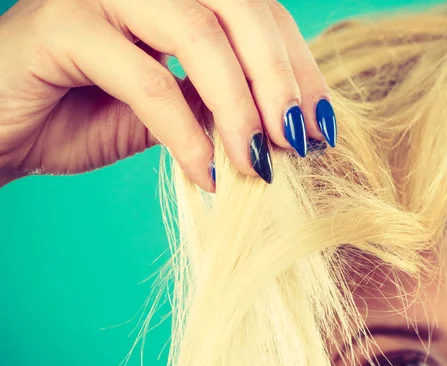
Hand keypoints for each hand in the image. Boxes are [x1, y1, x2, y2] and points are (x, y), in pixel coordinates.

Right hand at [0, 0, 335, 191]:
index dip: (298, 68)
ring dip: (239, 106)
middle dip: (279, 80)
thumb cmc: (84, 114)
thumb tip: (286, 128)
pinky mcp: (62, 27)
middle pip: (240, 8)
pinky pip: (144, 78)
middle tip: (302, 143)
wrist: (4, 130)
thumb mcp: (171, 110)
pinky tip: (206, 175)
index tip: (323, 126)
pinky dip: (183, 132)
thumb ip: (219, 104)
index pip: (260, 15)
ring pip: (196, 32)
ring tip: (260, 164)